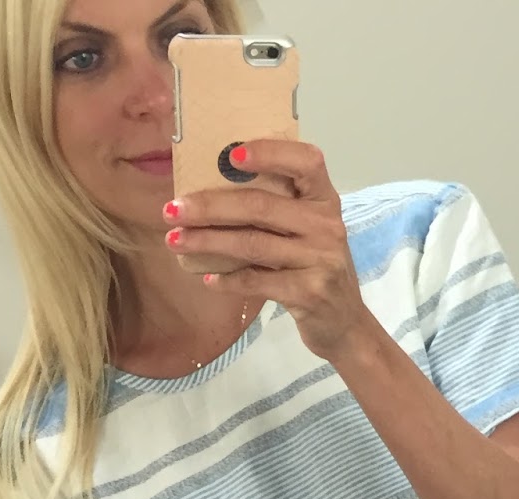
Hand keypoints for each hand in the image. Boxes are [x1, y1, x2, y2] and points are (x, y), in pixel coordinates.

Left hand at [164, 140, 373, 361]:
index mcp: (325, 201)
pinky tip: (208, 278)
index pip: (306, 161)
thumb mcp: (310, 232)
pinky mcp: (310, 293)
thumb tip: (210, 190)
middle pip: (260, 206)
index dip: (270, 152)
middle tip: (172, 210)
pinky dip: (228, 280)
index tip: (231, 155)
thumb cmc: (317, 270)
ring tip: (175, 241)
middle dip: (209, 206)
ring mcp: (321, 261)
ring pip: (252, 244)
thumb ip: (279, 210)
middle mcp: (327, 227)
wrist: (346, 325)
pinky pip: (257, 281)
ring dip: (206, 242)